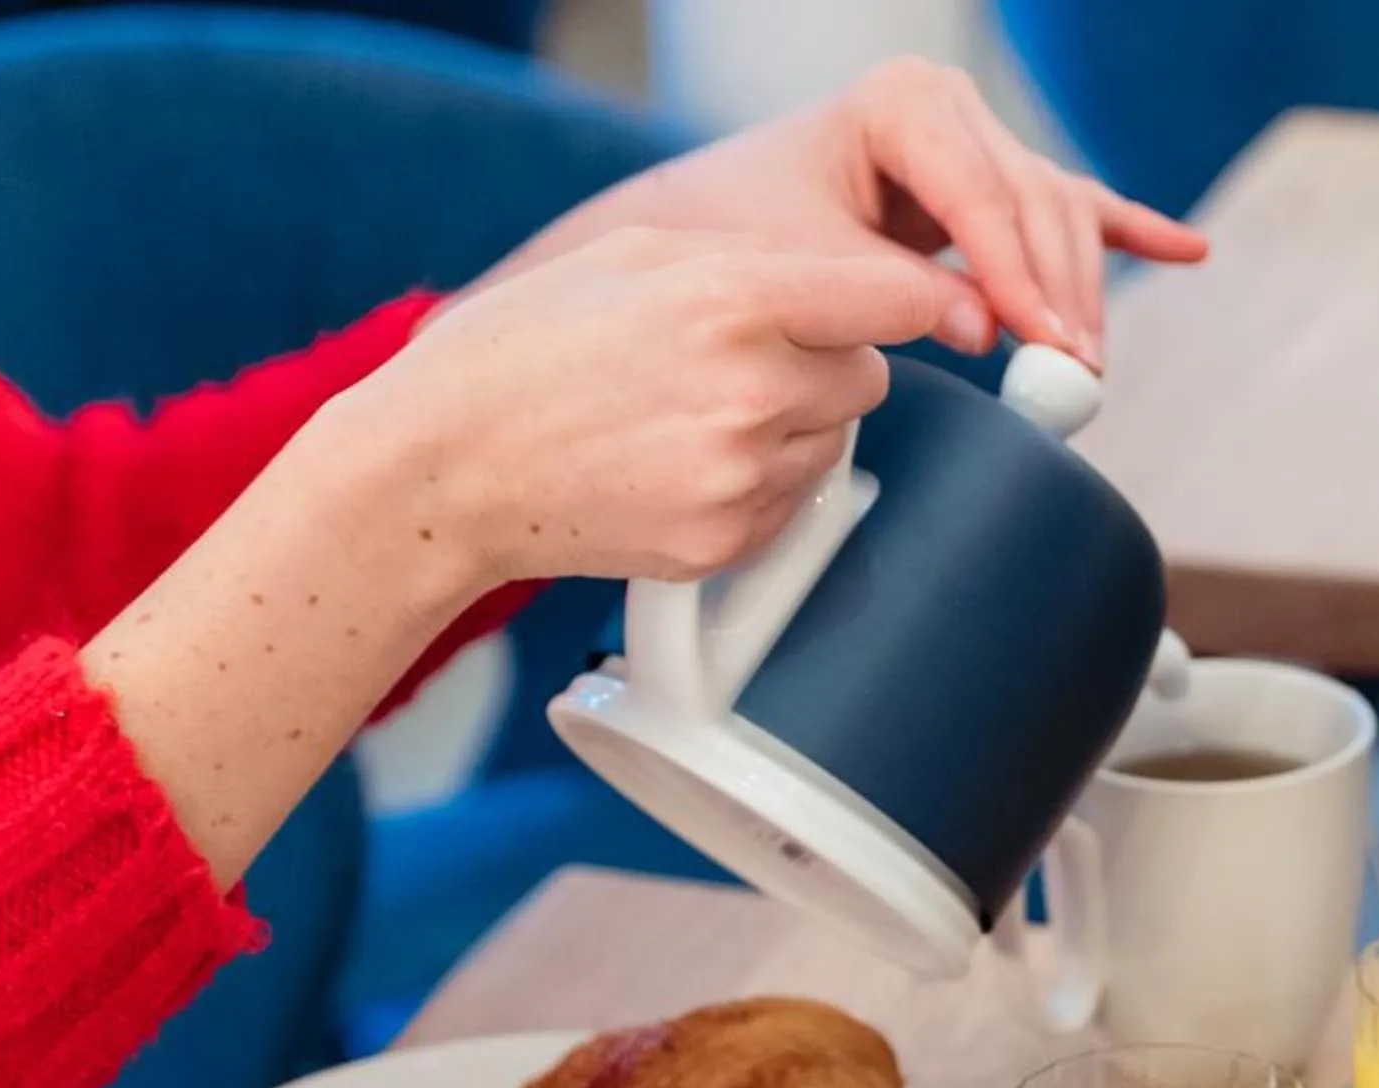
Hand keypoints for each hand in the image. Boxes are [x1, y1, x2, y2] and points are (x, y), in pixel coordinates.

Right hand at [332, 228, 941, 585]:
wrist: (444, 466)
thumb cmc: (527, 349)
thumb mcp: (634, 255)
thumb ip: (757, 260)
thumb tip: (856, 279)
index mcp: (733, 299)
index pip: (897, 297)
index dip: (919, 302)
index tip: (935, 311)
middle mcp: (752, 389)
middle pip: (870, 377)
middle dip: (826, 366)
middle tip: (741, 364)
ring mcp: (744, 475)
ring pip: (833, 443)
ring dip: (790, 427)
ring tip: (691, 415)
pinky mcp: (730, 542)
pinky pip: (793, 505)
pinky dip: (757, 485)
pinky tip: (678, 465)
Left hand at [535, 59, 1206, 368]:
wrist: (710, 228)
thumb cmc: (741, 236)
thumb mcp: (805, 264)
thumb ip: (895, 293)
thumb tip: (985, 329)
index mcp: (899, 105)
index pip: (982, 196)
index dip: (1019, 276)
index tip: (1044, 344)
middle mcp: (950, 111)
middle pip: (1037, 205)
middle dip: (1060, 295)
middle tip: (1072, 375)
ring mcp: (980, 143)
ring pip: (1062, 218)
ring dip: (1084, 294)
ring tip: (1087, 366)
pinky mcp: (996, 187)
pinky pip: (1077, 210)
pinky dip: (1129, 233)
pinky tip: (1189, 250)